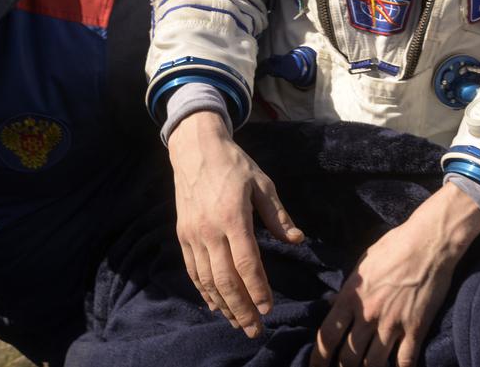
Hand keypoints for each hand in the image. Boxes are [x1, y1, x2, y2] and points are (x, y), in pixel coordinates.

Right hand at [168, 111, 304, 337]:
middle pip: (225, 279)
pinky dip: (203, 291)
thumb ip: (278, 215)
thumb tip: (297, 239)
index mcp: (233, 217)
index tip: (268, 308)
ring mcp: (193, 235)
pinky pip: (192, 270)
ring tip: (238, 323)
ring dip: (223, 305)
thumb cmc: (234, 165)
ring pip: (207, 280)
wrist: (195, 150)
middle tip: (254, 329)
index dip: (257, 289)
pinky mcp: (182, 235)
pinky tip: (215, 305)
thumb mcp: (262, 184)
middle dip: (241, 308)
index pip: (246, 263)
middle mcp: (210, 231)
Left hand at [312, 184, 479, 366]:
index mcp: (352, 297)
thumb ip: (348, 288)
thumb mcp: (363, 263)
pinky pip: (405, 362)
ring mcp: (393, 323)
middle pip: (348, 357)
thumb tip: (332, 303)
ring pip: (374, 364)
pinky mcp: (416, 328)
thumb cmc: (395, 246)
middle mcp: (369, 314)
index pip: (327, 336)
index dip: (319, 358)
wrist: (430, 241)